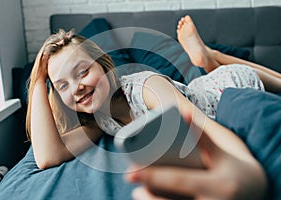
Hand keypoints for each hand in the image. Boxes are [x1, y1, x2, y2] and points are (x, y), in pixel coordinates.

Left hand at [125, 124, 266, 199]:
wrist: (256, 191)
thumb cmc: (234, 167)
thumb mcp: (222, 151)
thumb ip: (202, 134)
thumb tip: (183, 111)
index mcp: (219, 186)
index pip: (179, 181)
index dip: (152, 177)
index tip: (129, 173)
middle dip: (147, 195)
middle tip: (132, 181)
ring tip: (140, 192)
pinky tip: (151, 198)